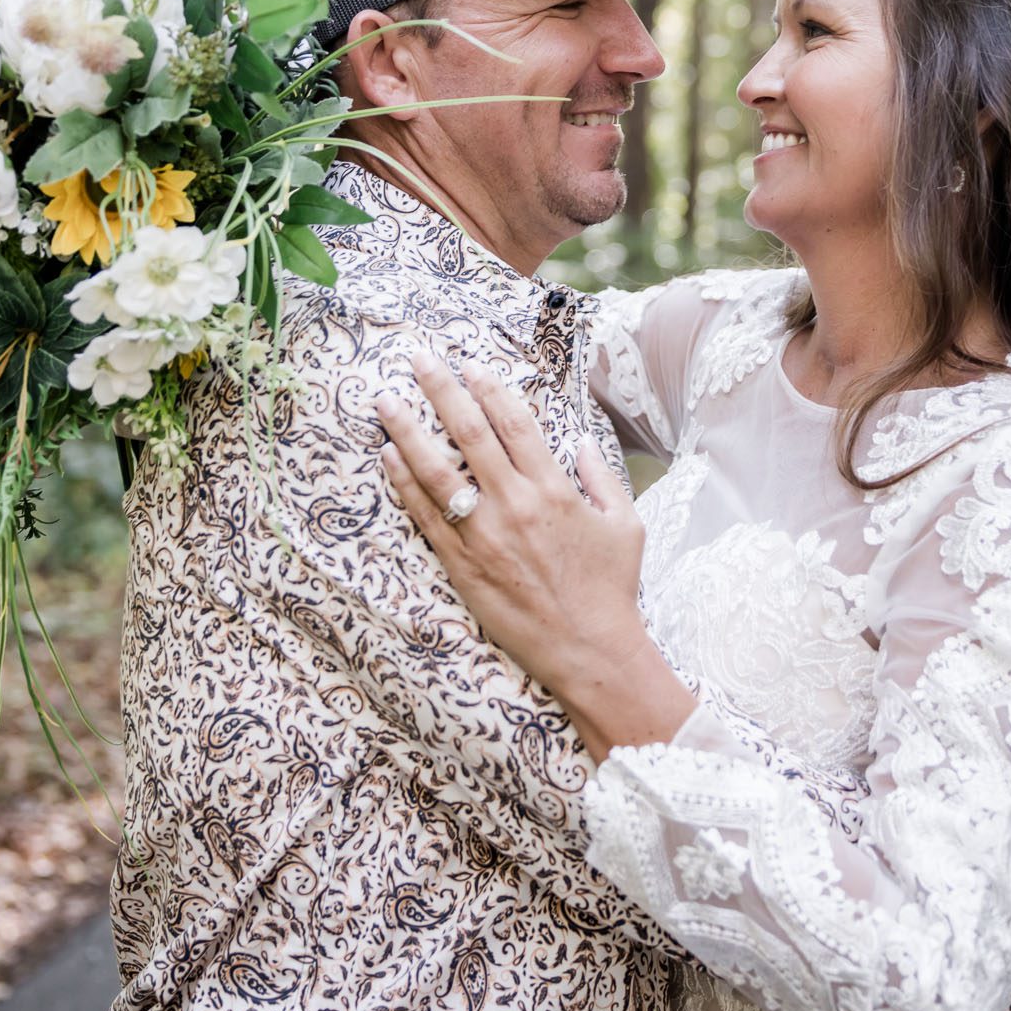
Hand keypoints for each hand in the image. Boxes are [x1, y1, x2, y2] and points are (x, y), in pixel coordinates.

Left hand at [375, 353, 693, 758]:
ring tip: (385, 401)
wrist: (591, 651)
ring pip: (437, 471)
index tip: (470, 364)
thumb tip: (580, 441)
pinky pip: (426, 517)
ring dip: (407, 431)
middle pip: (470, 434)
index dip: (489, 389)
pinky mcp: (463, 566)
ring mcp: (483, 536)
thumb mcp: (626, 524)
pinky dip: (404, 484)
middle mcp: (515, 505)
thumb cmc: (611, 588)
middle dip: (441, 390)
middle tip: (418, 359)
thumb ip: (602, 477)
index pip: (514, 424)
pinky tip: (388, 457)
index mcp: (554, 489)